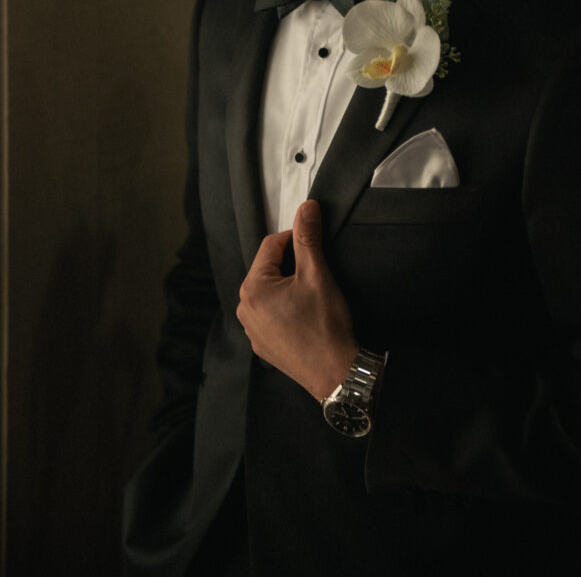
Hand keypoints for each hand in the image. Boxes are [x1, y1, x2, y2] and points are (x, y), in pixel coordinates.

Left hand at [237, 200, 358, 400]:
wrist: (335, 373)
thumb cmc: (325, 325)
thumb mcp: (317, 274)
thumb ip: (308, 238)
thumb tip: (307, 208)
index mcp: (253, 288)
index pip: (271, 245)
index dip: (296, 239)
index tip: (315, 242)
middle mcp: (245, 309)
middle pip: (269, 268)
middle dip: (292, 264)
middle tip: (317, 273)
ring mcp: (252, 330)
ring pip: (270, 291)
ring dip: (289, 286)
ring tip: (313, 295)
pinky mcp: (263, 345)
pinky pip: (271, 314)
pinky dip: (286, 308)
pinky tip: (306, 315)